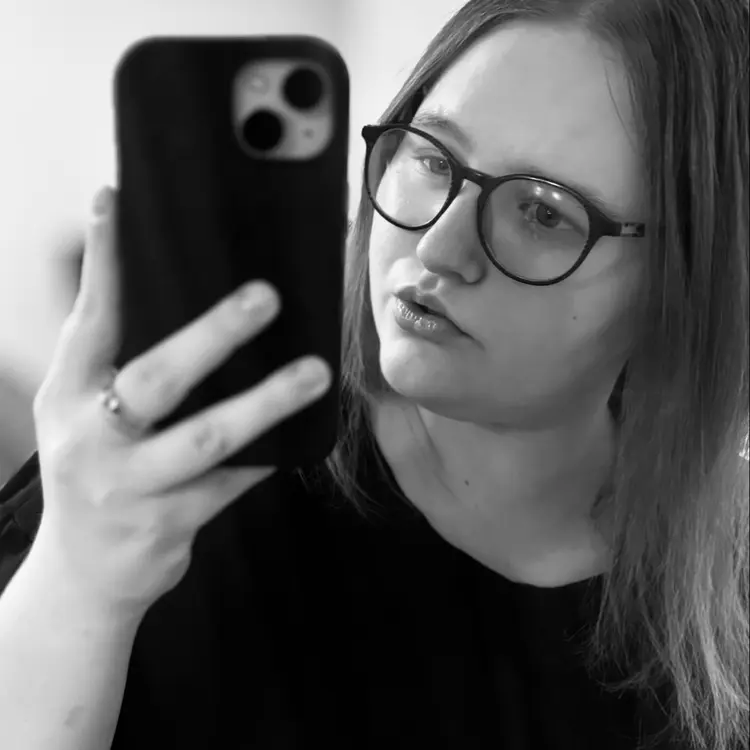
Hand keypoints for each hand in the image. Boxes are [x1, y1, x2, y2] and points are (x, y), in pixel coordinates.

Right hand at [30, 186, 331, 619]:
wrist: (83, 577)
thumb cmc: (95, 470)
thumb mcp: (81, 411)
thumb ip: (108, 357)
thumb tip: (148, 280)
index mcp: (69, 396)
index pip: (89, 319)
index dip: (104, 261)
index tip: (118, 201)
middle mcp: (91, 437)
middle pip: (156, 378)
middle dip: (212, 334)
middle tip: (266, 295)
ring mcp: (130, 485)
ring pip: (206, 437)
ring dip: (265, 402)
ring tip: (315, 371)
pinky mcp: (168, 525)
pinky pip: (233, 481)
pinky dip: (268, 455)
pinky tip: (304, 431)